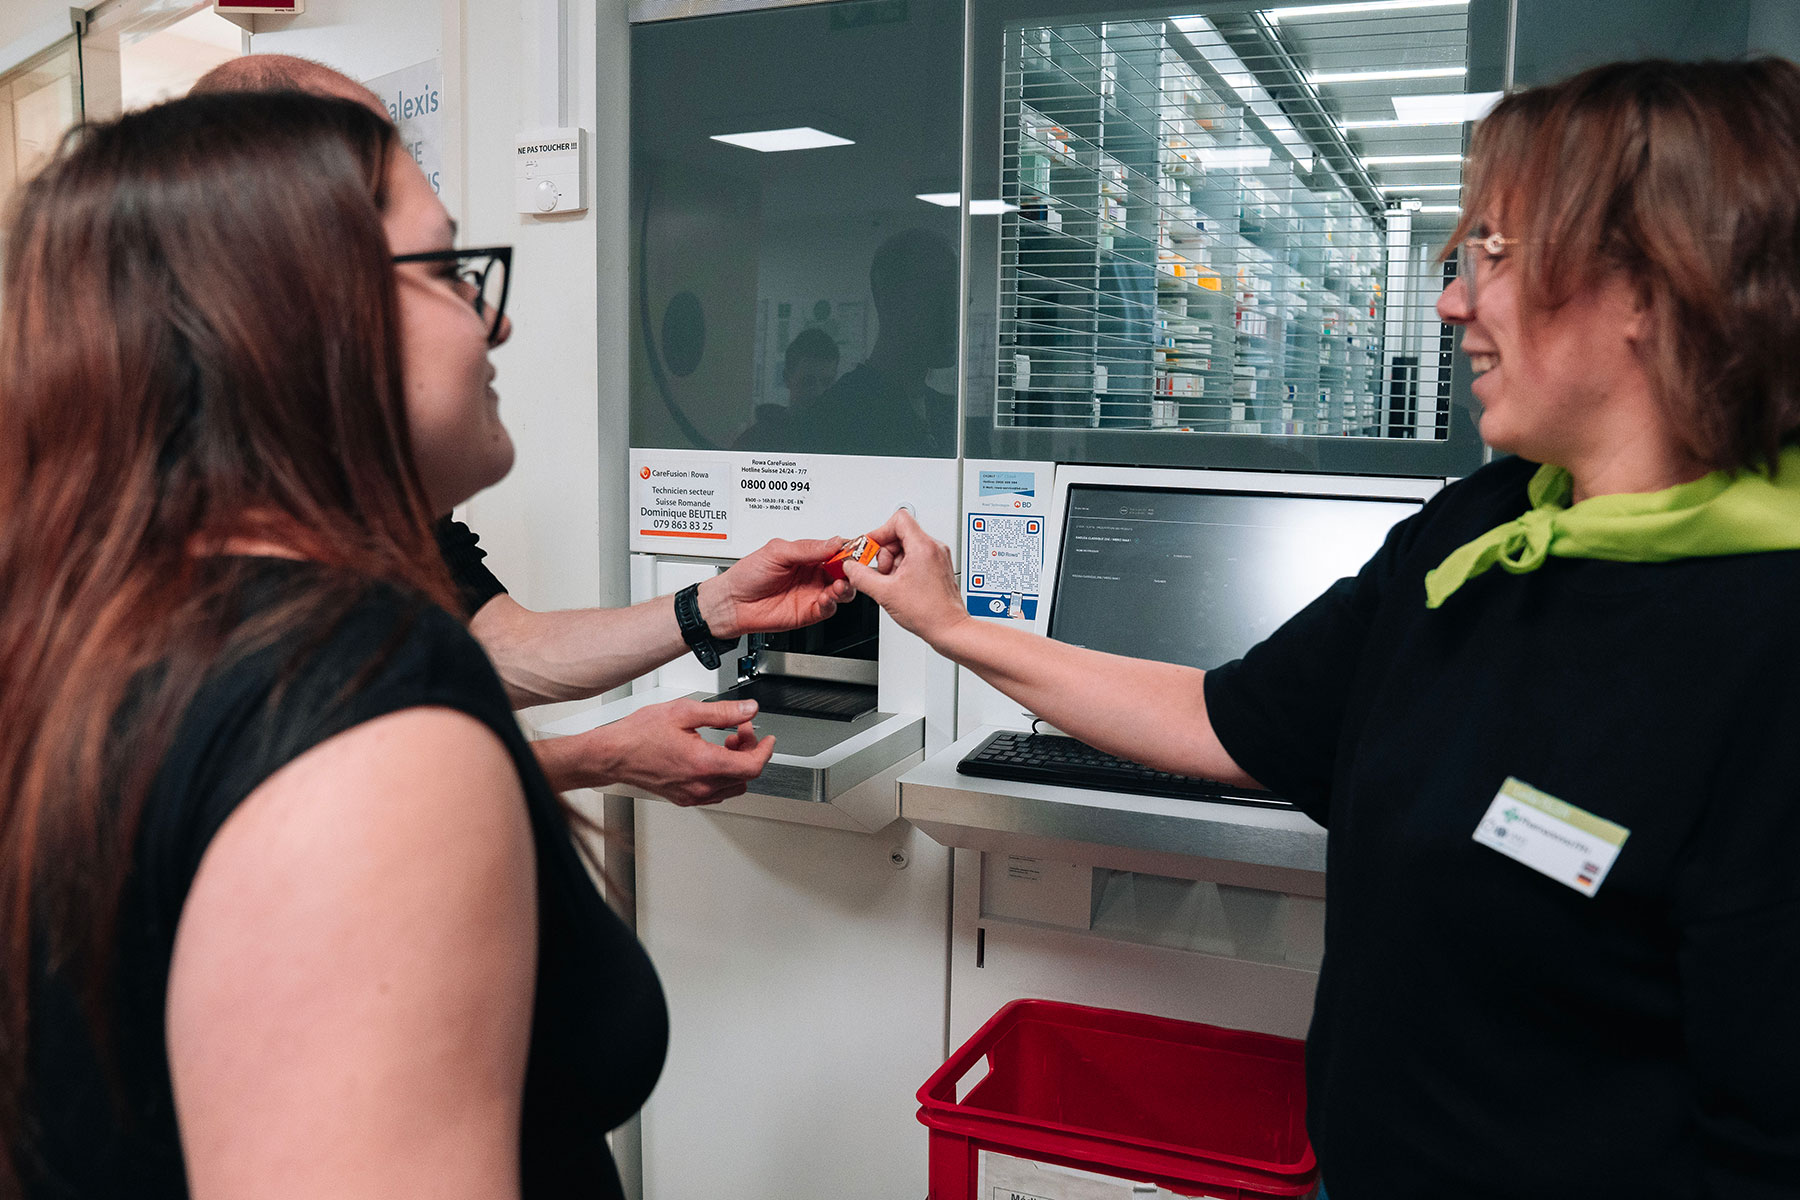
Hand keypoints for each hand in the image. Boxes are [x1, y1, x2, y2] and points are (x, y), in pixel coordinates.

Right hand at [536, 698, 774, 804]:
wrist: (612, 754)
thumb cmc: (638, 734)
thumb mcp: (684, 711)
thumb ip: (722, 712)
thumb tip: (749, 711)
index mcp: (704, 764)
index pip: (753, 765)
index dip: (765, 750)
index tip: (767, 738)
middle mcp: (701, 785)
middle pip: (746, 776)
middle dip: (750, 751)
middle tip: (740, 730)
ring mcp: (692, 795)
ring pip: (732, 786)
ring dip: (737, 764)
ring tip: (725, 741)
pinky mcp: (684, 798)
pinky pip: (715, 792)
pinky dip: (722, 775)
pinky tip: (711, 755)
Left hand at [700, 536, 854, 637]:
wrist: (732, 603)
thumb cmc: (747, 576)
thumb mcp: (776, 552)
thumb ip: (807, 548)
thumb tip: (833, 542)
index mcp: (807, 555)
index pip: (836, 549)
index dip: (849, 548)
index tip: (857, 547)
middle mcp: (813, 574)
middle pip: (844, 571)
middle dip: (852, 569)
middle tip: (852, 567)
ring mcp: (813, 593)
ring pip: (842, 590)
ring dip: (846, 586)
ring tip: (839, 583)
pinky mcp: (810, 612)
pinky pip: (829, 608)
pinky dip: (832, 602)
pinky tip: (826, 597)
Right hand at [841, 508, 967, 645]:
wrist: (949, 629)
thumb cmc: (929, 612)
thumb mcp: (885, 593)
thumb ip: (861, 576)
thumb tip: (851, 567)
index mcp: (923, 547)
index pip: (898, 519)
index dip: (880, 531)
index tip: (870, 547)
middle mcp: (934, 548)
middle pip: (900, 534)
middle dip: (885, 553)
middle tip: (882, 572)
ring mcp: (938, 558)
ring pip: (907, 547)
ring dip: (894, 563)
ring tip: (893, 583)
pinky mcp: (939, 568)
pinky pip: (916, 558)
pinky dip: (904, 569)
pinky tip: (901, 586)